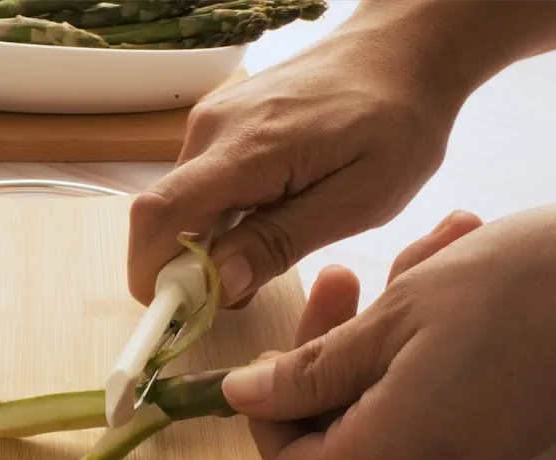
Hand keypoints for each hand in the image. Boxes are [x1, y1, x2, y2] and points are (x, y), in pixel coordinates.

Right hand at [127, 21, 463, 307]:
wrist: (403, 51)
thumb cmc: (397, 123)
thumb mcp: (357, 200)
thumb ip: (281, 242)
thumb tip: (217, 284)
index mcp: (246, 149)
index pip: (160, 215)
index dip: (152, 272)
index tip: (180, 312)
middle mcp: (212, 129)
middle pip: (162, 216)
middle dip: (184, 268)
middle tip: (242, 292)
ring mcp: (212, 122)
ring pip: (179, 204)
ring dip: (204, 244)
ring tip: (269, 251)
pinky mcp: (219, 123)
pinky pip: (198, 184)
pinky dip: (216, 218)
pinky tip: (267, 220)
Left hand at [222, 200, 555, 459]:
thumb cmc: (541, 284)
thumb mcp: (401, 312)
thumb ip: (313, 369)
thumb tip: (247, 397)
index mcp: (404, 455)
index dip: (269, 420)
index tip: (270, 359)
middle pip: (351, 432)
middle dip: (338, 350)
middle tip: (347, 279)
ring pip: (405, 404)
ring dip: (396, 333)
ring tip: (429, 258)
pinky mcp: (534, 448)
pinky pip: (458, 405)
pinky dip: (442, 351)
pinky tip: (466, 282)